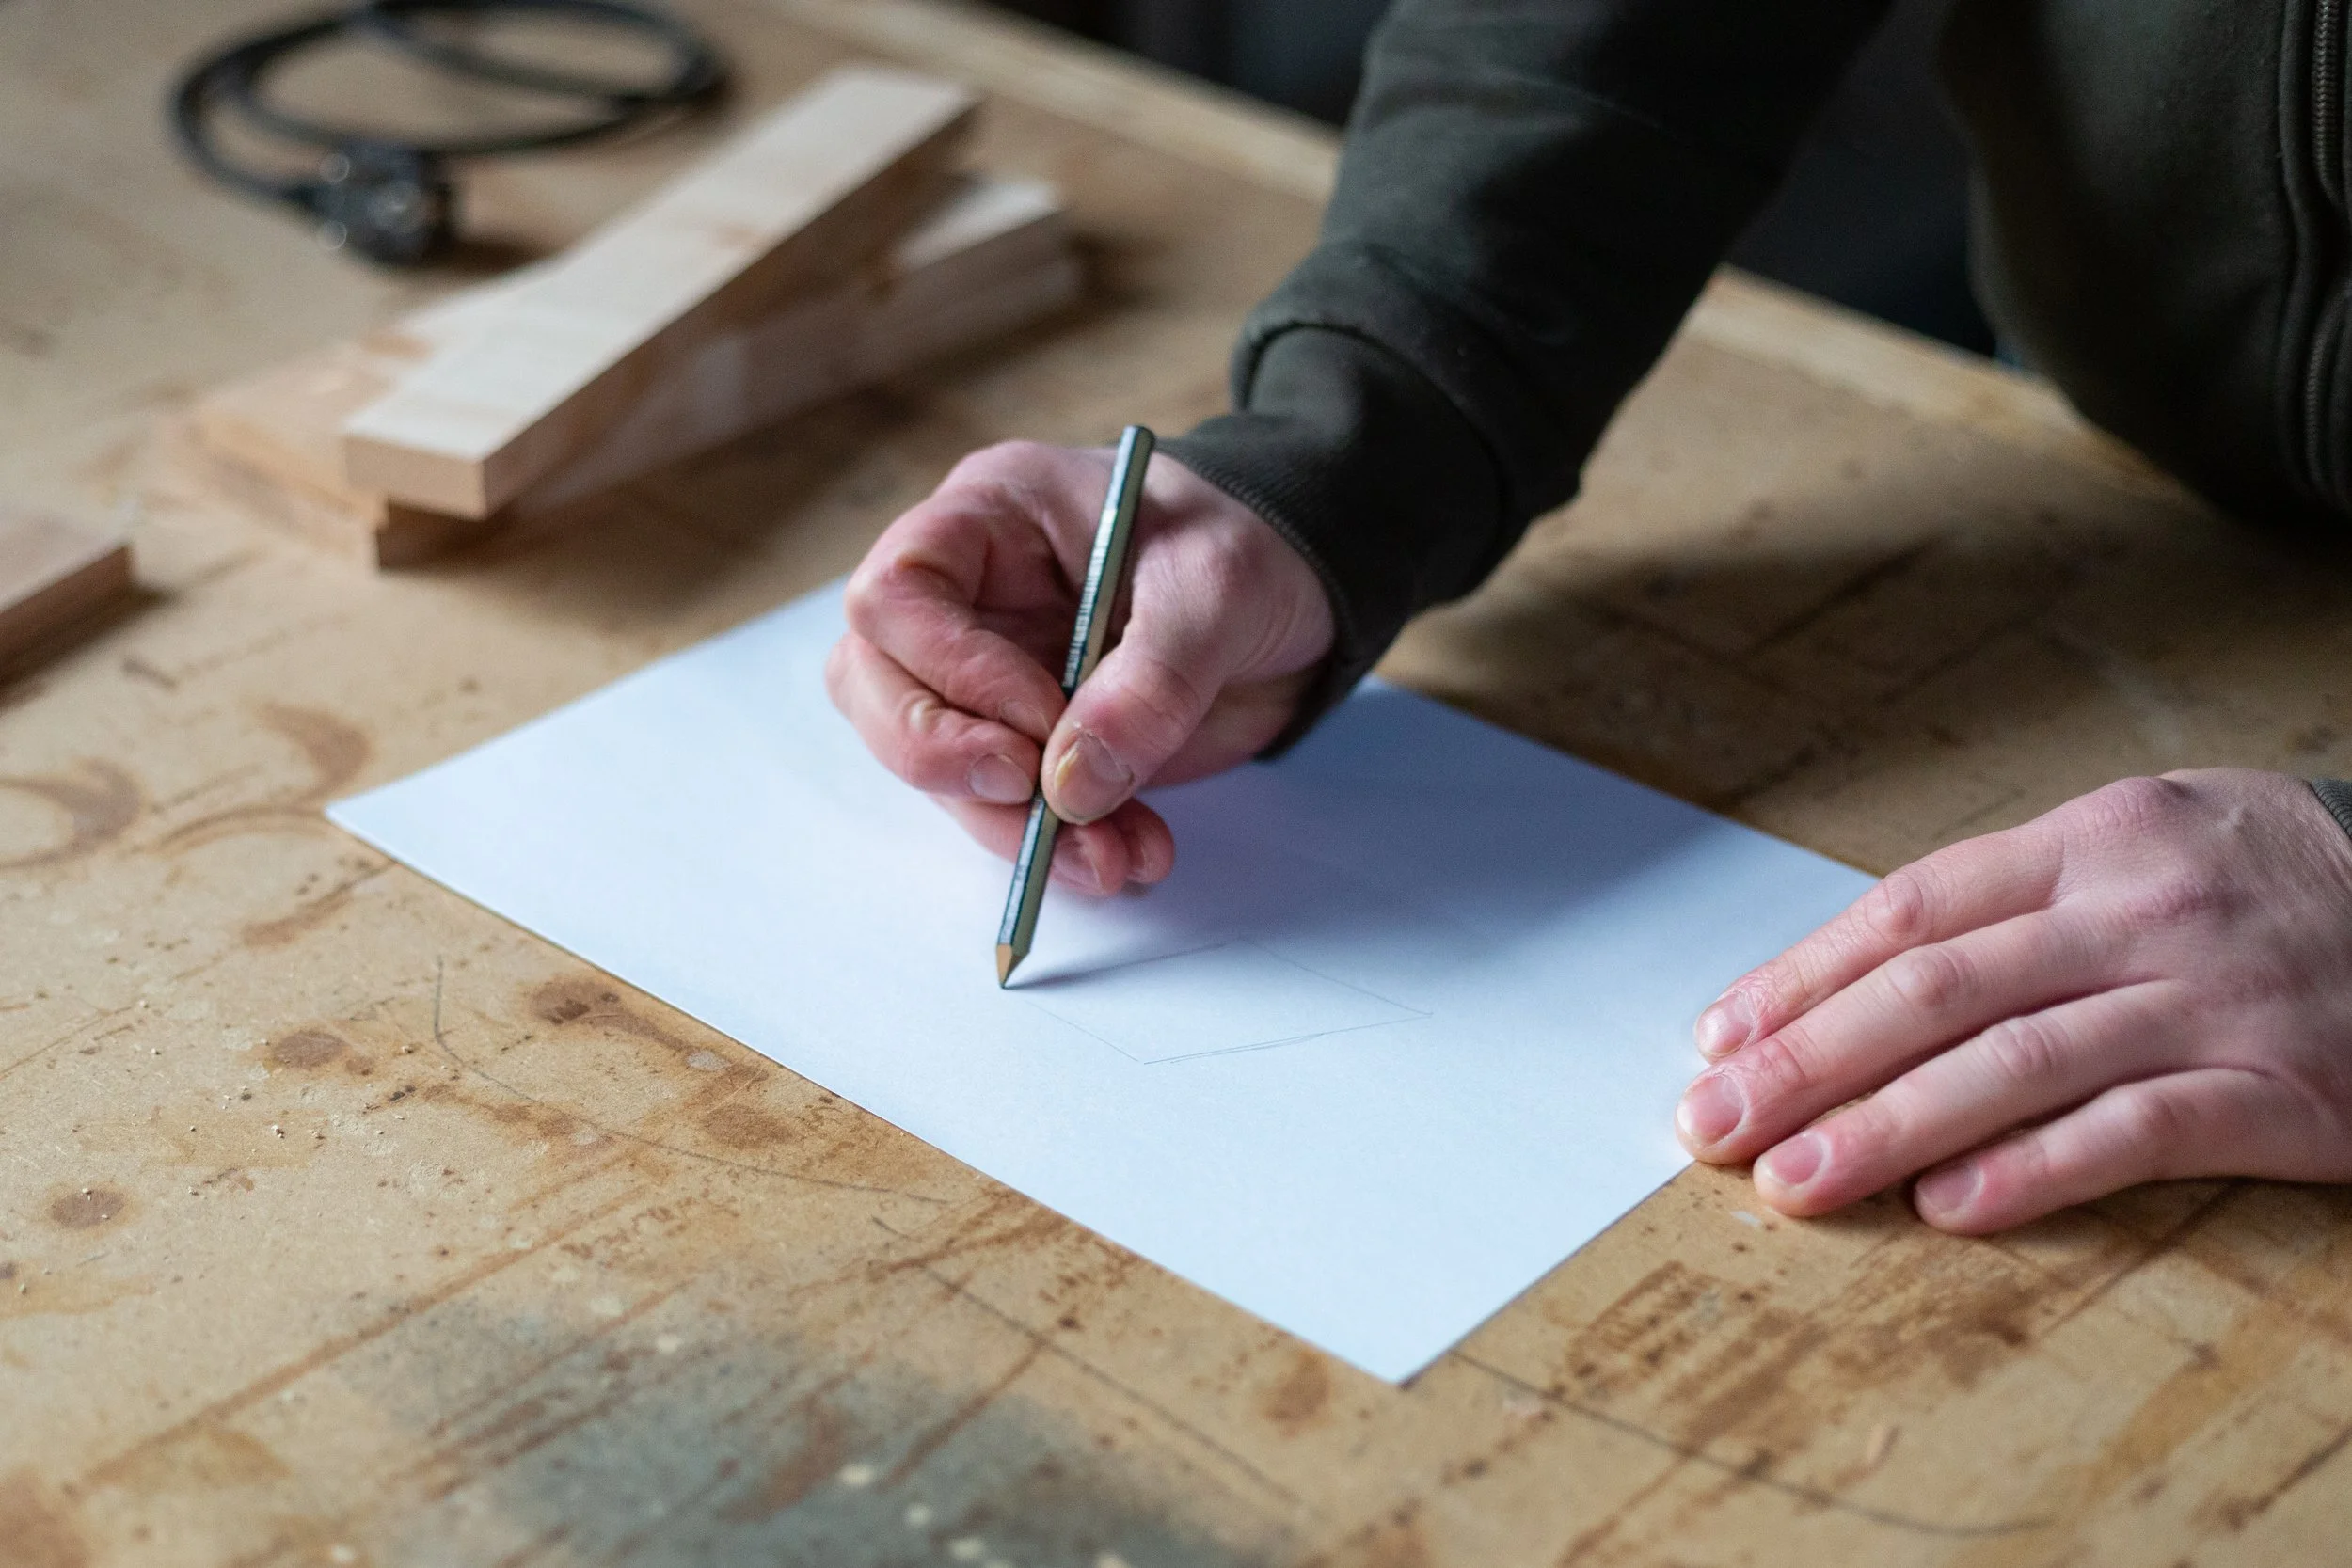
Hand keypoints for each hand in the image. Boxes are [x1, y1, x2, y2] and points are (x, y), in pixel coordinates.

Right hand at [826, 440, 1334, 893]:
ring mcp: (989, 673)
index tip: (1038, 721)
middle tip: (1035, 803)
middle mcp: (967, 597)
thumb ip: (1150, 682)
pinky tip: (1130, 856)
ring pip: (939, 766)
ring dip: (1015, 828)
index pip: (896, 593)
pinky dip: (1061, 847)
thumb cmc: (1249, 545)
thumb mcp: (1218, 589)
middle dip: (946, 761)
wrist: (1299, 593)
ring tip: (1114, 858)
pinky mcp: (1028, 742)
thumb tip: (1071, 787)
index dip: (949, 669)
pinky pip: (1009, 808)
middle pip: (877, 687)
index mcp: (990, 516)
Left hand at [1677, 769, 2351, 1231]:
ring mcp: (2213, 1000)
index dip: (1803, 979)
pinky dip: (2033, 1170)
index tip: (1722, 1040)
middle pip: (1936, 989)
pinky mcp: (2283, 1091)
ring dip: (1885, 1127)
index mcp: (2094, 841)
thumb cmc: (2279, 889)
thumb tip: (1858, 981)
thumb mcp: (2152, 849)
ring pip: (2012, 1064)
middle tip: (1715, 1124)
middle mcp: (2141, 910)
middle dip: (1806, 1062)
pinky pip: (2136, 1131)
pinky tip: (1948, 1206)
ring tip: (1795, 1179)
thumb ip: (2021, 901)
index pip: (1910, 911)